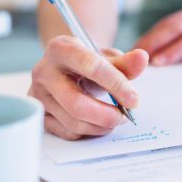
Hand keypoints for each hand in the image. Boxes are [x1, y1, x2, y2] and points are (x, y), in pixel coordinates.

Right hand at [29, 37, 148, 139]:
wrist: (67, 66)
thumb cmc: (88, 60)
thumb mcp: (106, 56)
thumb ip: (125, 61)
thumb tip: (142, 59)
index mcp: (60, 49)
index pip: (91, 67)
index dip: (116, 85)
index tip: (134, 99)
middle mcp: (43, 72)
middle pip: (77, 103)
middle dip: (106, 115)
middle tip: (124, 115)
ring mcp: (38, 95)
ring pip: (73, 122)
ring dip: (101, 125)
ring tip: (115, 117)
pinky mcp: (40, 114)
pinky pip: (68, 132)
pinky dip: (89, 131)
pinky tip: (98, 122)